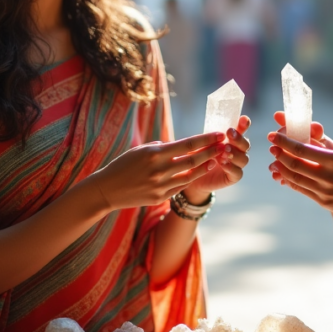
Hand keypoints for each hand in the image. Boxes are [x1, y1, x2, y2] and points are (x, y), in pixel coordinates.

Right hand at [91, 133, 226, 210]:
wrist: (107, 189)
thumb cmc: (124, 165)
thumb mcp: (141, 150)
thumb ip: (162, 148)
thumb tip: (181, 146)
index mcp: (155, 153)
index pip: (187, 144)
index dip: (206, 139)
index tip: (219, 134)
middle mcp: (160, 170)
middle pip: (193, 159)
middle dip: (211, 151)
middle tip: (224, 145)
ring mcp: (161, 185)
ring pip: (190, 175)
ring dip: (205, 166)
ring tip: (217, 159)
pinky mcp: (160, 197)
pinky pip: (180, 186)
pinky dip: (192, 178)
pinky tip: (200, 172)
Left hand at [183, 115, 251, 202]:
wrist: (192, 177)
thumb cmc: (196, 156)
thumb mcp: (200, 145)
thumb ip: (209, 140)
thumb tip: (217, 135)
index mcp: (230, 140)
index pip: (241, 130)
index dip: (244, 124)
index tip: (243, 119)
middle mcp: (237, 151)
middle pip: (245, 144)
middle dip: (239, 138)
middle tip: (229, 134)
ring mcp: (236, 165)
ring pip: (244, 159)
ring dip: (235, 153)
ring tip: (224, 151)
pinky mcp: (233, 177)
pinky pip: (237, 172)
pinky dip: (231, 167)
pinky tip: (223, 163)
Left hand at [268, 113, 332, 219]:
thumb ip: (326, 143)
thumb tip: (307, 130)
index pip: (302, 149)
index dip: (284, 141)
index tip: (273, 135)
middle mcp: (329, 176)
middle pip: (295, 164)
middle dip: (279, 154)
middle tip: (272, 146)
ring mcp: (325, 191)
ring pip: (295, 178)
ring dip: (282, 168)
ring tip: (275, 160)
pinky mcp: (323, 203)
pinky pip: (301, 190)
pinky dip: (290, 181)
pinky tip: (284, 174)